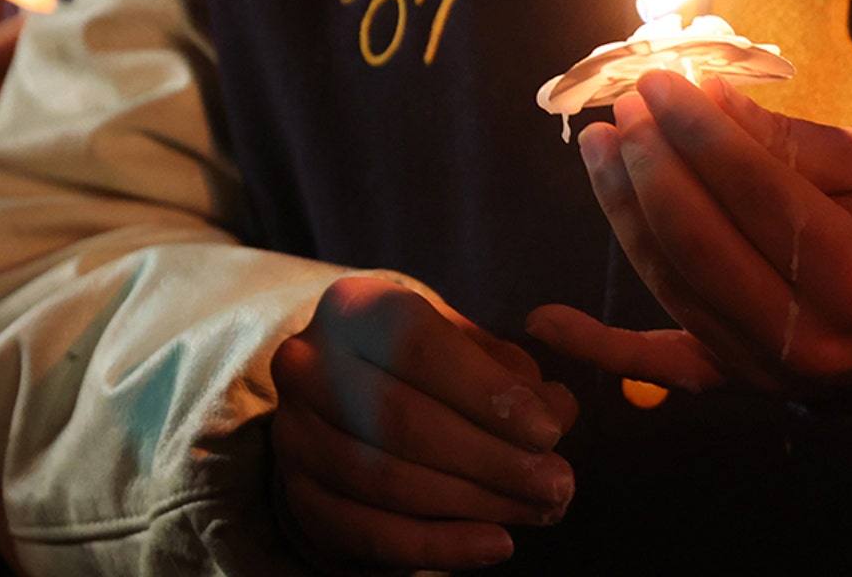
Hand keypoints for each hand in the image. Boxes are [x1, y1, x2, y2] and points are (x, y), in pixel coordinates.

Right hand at [271, 277, 579, 571]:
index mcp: (355, 307)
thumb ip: (515, 376)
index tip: (549, 431)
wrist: (345, 400)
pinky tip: (495, 544)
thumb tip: (558, 409)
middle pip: (402, 420)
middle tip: (557, 484)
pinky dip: (438, 544)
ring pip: (386, 479)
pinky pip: (368, 531)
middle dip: (491, 458)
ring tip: (538, 511)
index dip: (488, 392)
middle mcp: (307, 364)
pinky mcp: (297, 495)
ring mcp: (293, 433)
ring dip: (474, 503)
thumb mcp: (470, 351)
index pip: (420, 347)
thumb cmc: (426, 367)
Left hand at [526, 71, 851, 399]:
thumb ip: (791, 140)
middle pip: (702, 243)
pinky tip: (545, 319)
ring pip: (670, 284)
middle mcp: (805, 334)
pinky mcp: (733, 379)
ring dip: (622, 211)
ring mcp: (762, 366)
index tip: (662, 81)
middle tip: (625, 106)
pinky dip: (598, 345)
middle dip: (652, 165)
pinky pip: (657, 366)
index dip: (702, 134)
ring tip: (597, 145)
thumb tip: (706, 96)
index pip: (760, 195)